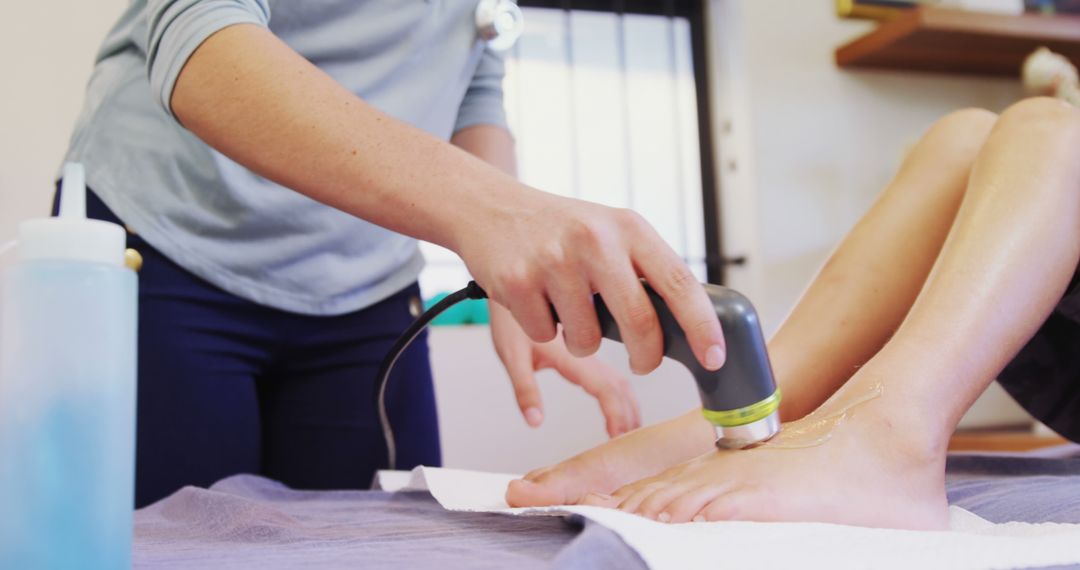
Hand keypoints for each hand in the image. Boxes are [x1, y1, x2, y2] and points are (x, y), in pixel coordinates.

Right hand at [457, 190, 725, 374]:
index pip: (679, 282)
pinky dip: (541, 328)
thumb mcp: (610, 232)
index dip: (702, 325)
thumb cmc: (560, 229)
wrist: (489, 207)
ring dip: (580, 338)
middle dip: (646, 355)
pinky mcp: (516, 282)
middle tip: (644, 362)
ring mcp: (553, 261)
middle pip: (639, 321)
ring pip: (588, 340)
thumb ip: (643, 269)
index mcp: (628, 228)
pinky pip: (545, 335)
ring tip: (566, 305)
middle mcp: (594, 240)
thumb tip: (689, 325)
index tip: (714, 356)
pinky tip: (533, 297)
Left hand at [489, 301, 640, 437]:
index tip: (618, 436)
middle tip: (631, 444)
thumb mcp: (512, 355)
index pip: (604, 387)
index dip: (615, 413)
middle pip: (620, 387)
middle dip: (629, 416)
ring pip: (620, 381)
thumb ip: (524, 388)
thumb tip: (534, 419)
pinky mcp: (586, 352)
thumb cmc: (509, 319)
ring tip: (632, 432)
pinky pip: (612, 374)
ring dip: (629, 406)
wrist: (514, 287)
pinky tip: (621, 406)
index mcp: (571, 355)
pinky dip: (622, 394)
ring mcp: (588, 352)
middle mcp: (585, 353)